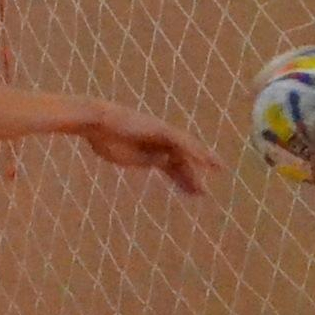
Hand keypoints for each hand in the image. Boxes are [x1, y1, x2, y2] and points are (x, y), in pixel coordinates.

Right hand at [77, 107, 218, 192]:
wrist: (97, 122)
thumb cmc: (104, 138)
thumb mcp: (128, 157)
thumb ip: (147, 159)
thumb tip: (165, 161)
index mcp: (148, 148)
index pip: (170, 166)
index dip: (181, 179)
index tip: (190, 192)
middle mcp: (158, 140)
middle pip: (180, 160)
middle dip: (191, 176)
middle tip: (203, 193)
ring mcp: (160, 132)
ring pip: (186, 149)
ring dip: (201, 161)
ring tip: (218, 169)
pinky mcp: (160, 128)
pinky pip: (181, 141)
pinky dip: (194, 150)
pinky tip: (205, 160)